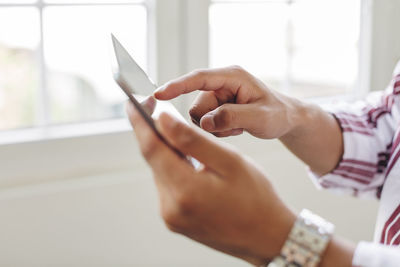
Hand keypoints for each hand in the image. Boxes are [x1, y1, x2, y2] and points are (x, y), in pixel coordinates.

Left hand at [126, 98, 295, 264]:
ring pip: (160, 171)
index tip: (132, 101)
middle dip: (153, 132)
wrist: (266, 236)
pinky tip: (186, 158)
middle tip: (157, 109)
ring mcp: (171, 216)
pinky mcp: (175, 220)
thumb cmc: (256, 198)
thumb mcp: (229, 160)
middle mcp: (171, 207)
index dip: (139, 121)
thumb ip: (193, 139)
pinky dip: (173, 167)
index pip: (151, 147)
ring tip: (178, 134)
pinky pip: (167, 185)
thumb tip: (162, 119)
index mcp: (185, 191)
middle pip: (153, 159)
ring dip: (166, 150)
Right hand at [154, 66, 304, 138]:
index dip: (177, 86)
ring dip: (216, 128)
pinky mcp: (216, 106)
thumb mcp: (260, 117)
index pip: (199, 79)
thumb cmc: (277, 114)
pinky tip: (235, 128)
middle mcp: (222, 83)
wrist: (285, 119)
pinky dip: (218, 130)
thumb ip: (232, 117)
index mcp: (232, 76)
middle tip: (234, 127)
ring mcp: (218, 96)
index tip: (159, 94)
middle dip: (211, 121)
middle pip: (196, 106)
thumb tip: (205, 122)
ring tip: (237, 127)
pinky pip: (204, 123)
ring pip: (199, 117)